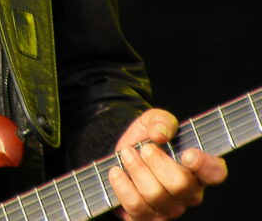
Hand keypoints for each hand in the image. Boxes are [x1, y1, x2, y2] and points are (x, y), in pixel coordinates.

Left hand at [110, 109, 227, 220]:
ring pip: (156, 195)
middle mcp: (189, 194)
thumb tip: (160, 134)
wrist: (122, 154)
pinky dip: (122, 186)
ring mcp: (169, 210)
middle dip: (156, 161)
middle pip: (181, 185)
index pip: (215, 172)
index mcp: (198, 169)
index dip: (205, 165)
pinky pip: (136, 207)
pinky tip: (117, 171)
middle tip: (144, 148)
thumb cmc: (146, 139)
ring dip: (136, 169)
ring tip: (127, 154)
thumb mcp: (153, 120)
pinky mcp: (147, 218)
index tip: (187, 154)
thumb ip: (161, 121)